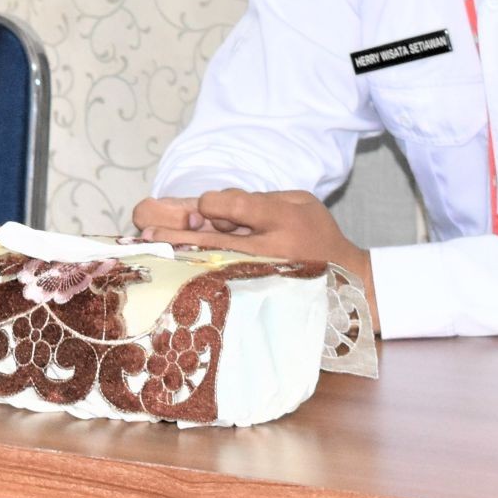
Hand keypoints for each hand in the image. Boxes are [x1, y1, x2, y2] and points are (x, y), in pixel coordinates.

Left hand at [141, 187, 373, 300]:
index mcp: (283, 219)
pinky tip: (172, 275)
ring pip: (210, 267)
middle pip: (211, 240)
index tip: (202, 207)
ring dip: (177, 258)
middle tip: (148, 231)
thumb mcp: (299, 202)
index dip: (211, 204)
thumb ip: (257, 199)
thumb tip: (210, 206)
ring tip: (151, 250)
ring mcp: (262, 279)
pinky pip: (220, 287)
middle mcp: (270, 251)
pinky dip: (193, 279)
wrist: (349, 285)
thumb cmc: (317, 235)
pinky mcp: (258, 298)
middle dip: (176, 234)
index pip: (234, 204)